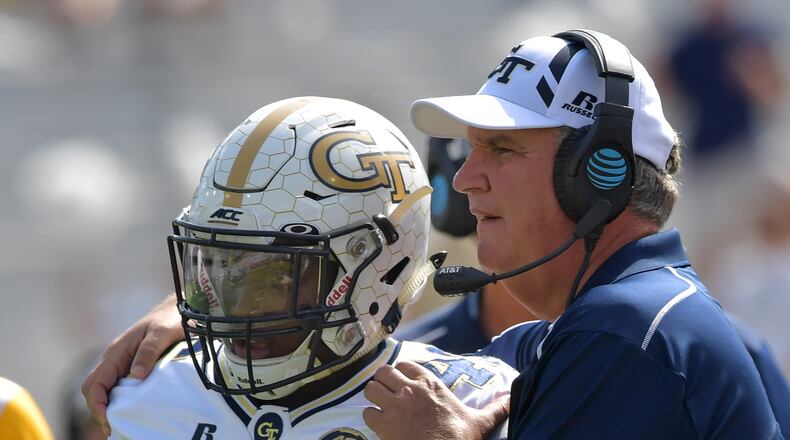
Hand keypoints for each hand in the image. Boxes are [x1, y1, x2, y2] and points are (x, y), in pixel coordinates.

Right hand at [81, 293, 182, 436]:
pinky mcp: (131, 366)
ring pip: (104, 389)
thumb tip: (136, 375)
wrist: (177, 310)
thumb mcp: (162, 332)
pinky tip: (131, 410)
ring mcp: (121, 362)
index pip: (94, 383)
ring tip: (122, 423)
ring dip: (109, 406)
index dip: (97, 404)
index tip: (109, 420)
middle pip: (94, 389)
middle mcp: (114, 359)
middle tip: (114, 428)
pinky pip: (118, 386)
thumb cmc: (170, 319)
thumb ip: (149, 351)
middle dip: (99, 410)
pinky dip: (119, 400)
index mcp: (116, 352)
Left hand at [363, 361, 509, 439]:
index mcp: (430, 384)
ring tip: (380, 406)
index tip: (403, 382)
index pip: (405, 364)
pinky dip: (371, 418)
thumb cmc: (460, 439)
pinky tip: (380, 425)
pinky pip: (367, 413)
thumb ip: (494, 408)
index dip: (401, 373)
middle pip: (383, 372)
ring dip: (374, 398)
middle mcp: (409, 390)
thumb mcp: (478, 421)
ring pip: (371, 389)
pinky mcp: (383, 424)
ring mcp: (394, 406)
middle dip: (383, 382)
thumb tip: (511, 400)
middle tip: (387, 393)